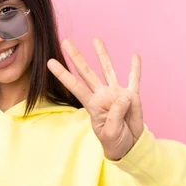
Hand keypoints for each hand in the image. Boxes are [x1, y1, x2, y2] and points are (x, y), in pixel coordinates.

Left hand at [47, 38, 143, 160]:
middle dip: (76, 57)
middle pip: (87, 72)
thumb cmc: (114, 140)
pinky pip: (134, 80)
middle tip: (65, 41)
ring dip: (102, 54)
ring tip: (95, 39)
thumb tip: (124, 96)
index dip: (63, 74)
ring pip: (108, 69)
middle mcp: (102, 95)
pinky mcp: (132, 96)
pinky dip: (135, 68)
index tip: (50, 62)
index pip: (74, 86)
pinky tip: (135, 55)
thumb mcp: (110, 133)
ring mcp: (117, 93)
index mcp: (92, 104)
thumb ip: (114, 115)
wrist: (129, 145)